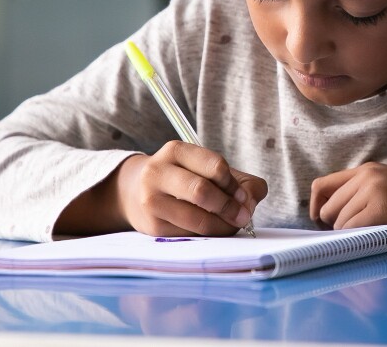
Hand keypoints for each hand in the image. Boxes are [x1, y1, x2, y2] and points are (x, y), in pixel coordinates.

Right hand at [114, 140, 266, 236]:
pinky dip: (209, 235)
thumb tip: (251, 203)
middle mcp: (158, 172)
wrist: (135, 193)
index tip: (244, 197)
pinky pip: (190, 235)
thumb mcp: (208, 169)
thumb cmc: (184, 179)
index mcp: (176, 151)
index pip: (215, 166)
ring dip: (223, 226)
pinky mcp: (153, 227)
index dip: (234, 185)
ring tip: (232, 225)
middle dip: (229, 207)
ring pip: (197, 218)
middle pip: (202, 191)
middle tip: (243, 216)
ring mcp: (152, 201)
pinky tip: (213, 230)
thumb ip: (241, 182)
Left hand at [310, 162, 386, 244]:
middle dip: (333, 228)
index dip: (317, 207)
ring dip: (349, 237)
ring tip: (370, 240)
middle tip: (350, 239)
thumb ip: (364, 193)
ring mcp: (373, 192)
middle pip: (327, 208)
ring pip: (338, 223)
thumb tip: (334, 216)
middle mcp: (367, 177)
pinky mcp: (381, 210)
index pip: (322, 185)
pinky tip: (372, 243)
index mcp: (368, 169)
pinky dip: (356, 241)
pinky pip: (353, 231)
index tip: (323, 224)